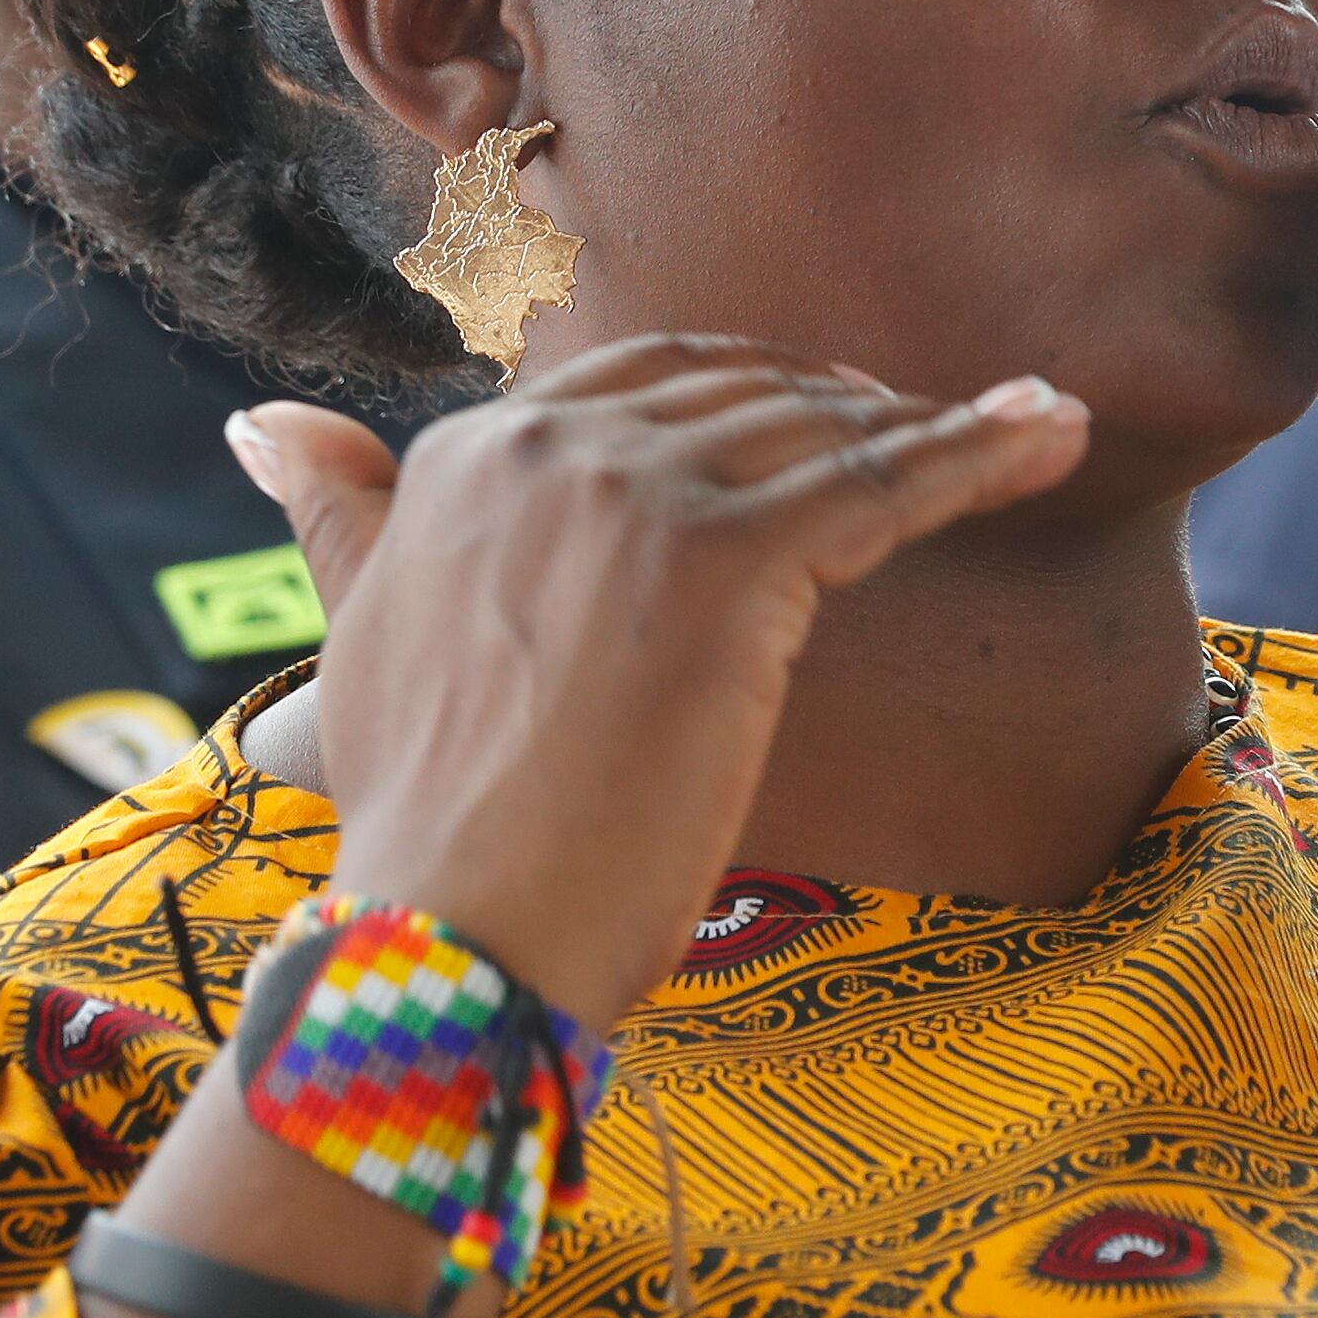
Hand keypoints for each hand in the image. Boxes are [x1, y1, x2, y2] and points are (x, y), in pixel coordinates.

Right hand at [228, 341, 1087, 1019]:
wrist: (451, 936)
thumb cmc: (428, 823)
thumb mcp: (363, 635)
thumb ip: (341, 515)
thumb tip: (263, 423)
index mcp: (468, 453)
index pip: (648, 381)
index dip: (756, 395)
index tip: (838, 415)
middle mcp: (548, 444)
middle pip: (746, 393)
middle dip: (853, 406)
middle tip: (939, 432)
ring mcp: (635, 494)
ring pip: (823, 434)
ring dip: (936, 427)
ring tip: (1029, 429)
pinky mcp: (723, 557)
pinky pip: (883, 484)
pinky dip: (980, 453)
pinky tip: (1054, 438)